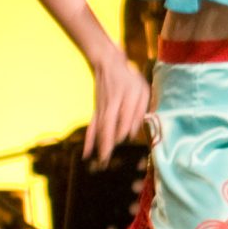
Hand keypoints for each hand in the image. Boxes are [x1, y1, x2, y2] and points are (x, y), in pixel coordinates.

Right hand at [85, 46, 149, 166]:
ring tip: (99, 162)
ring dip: (98, 146)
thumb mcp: (141, 89)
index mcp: (125, 98)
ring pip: (99, 129)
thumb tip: (133, 131)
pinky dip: (89, 140)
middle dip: (107, 143)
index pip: (124, 115)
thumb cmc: (129, 80)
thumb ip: (139, 109)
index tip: (123, 139)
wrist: (107, 66)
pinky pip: (92, 127)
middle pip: (108, 126)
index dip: (123, 126)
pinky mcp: (97, 112)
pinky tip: (87, 153)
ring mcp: (102, 109)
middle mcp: (111, 106)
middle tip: (106, 161)